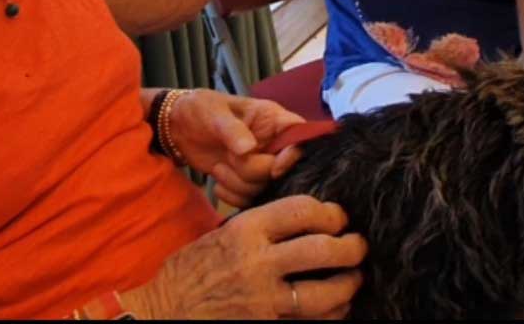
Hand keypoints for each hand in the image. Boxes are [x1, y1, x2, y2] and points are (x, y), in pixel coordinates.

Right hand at [120, 195, 367, 318]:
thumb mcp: (221, 234)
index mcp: (245, 230)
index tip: (339, 217)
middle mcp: (257, 263)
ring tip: (354, 279)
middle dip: (351, 247)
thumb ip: (260, 226)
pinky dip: (331, 315)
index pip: (302, 210)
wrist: (164, 312)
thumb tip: (304, 218)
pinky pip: (312, 322)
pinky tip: (336, 307)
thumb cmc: (191, 270)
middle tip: (358, 246)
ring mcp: (263, 300)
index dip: (330, 212)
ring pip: (326, 293)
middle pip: (323, 249)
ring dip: (348, 285)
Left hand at [170, 90, 306, 207]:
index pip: (300, 137)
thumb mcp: (213, 112)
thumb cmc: (200, 109)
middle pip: (280, 170)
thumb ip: (232, 129)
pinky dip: (231, 194)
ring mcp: (261, 164)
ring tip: (219, 166)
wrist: (178, 128)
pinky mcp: (248, 182)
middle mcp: (272, 144)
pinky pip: (249, 199)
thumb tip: (248, 149)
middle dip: (251, 171)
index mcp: (272, 119)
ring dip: (237, 182)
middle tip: (228, 158)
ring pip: (263, 187)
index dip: (292, 156)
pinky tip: (217, 181)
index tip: (274, 168)